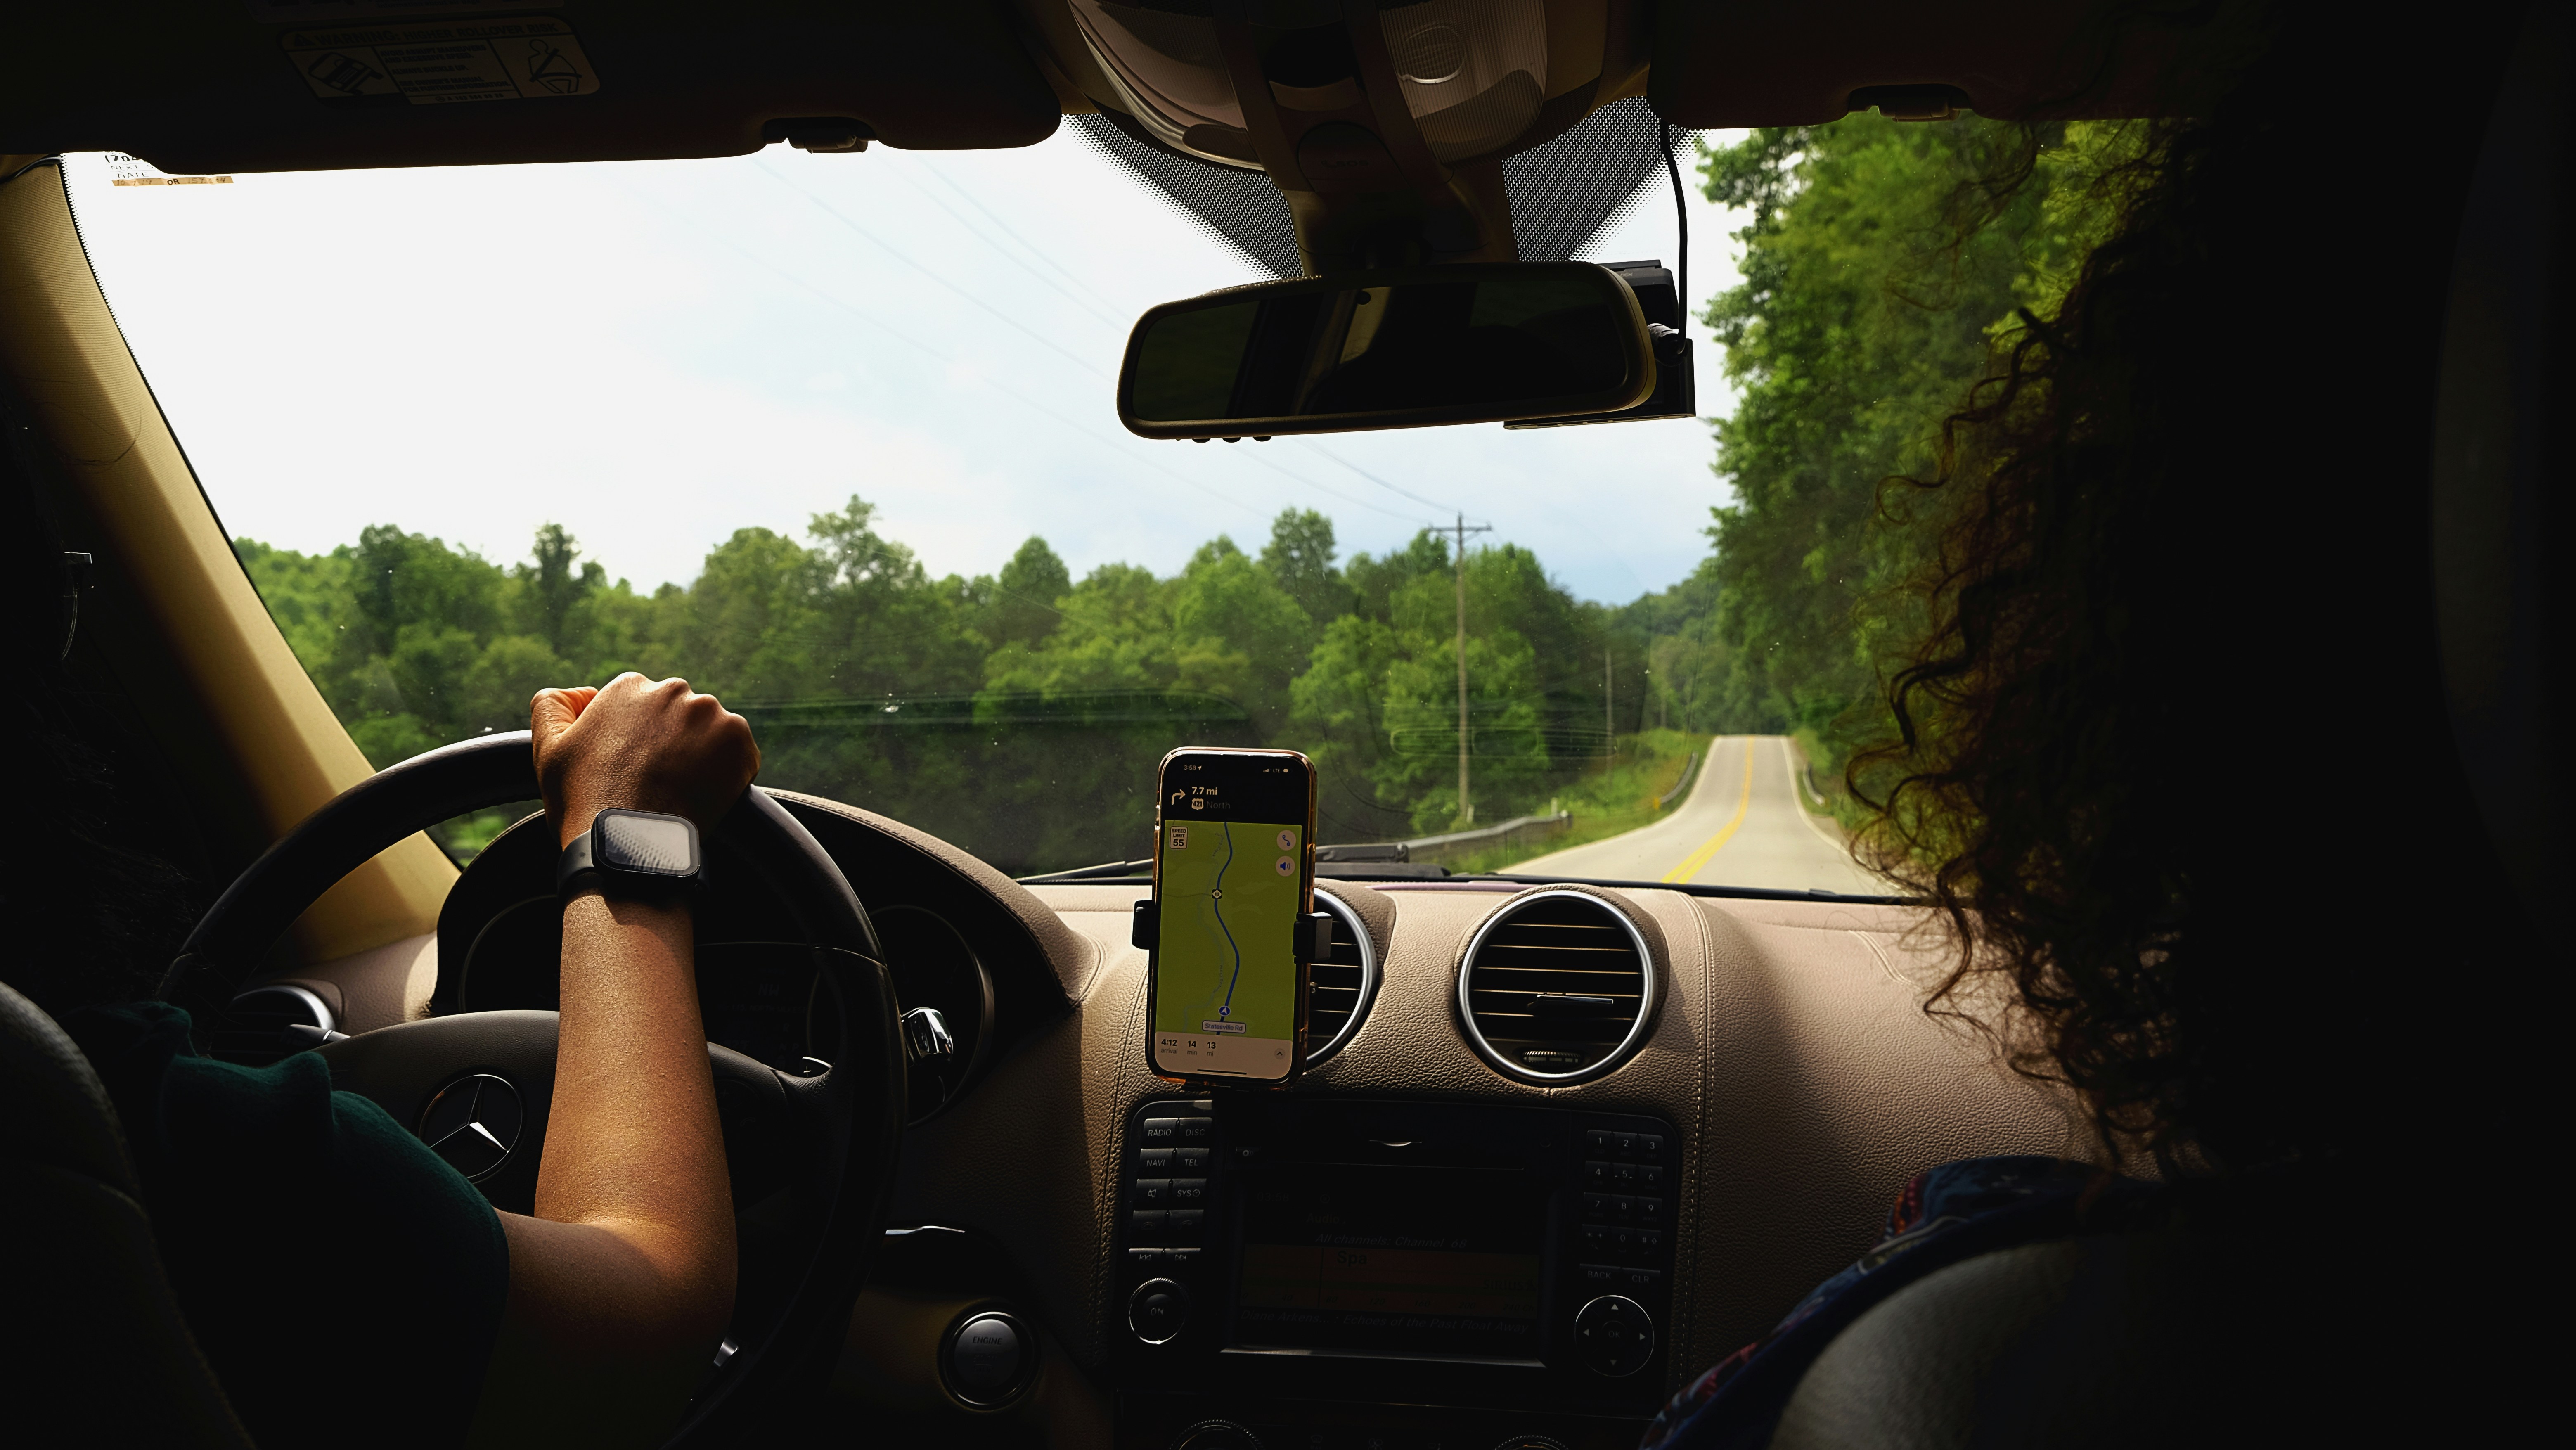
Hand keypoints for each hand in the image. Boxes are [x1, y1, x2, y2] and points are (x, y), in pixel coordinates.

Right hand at [532, 674, 759, 849]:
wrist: (627, 843)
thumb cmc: (584, 801)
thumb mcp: (547, 749)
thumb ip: (552, 705)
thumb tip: (582, 692)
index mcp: (630, 686)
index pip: (643, 710)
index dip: (638, 743)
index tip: (633, 770)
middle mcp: (673, 690)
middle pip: (678, 718)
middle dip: (671, 745)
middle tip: (656, 783)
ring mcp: (710, 715)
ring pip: (710, 735)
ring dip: (700, 757)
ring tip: (679, 792)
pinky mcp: (740, 743)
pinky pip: (739, 756)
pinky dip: (728, 774)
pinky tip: (703, 795)